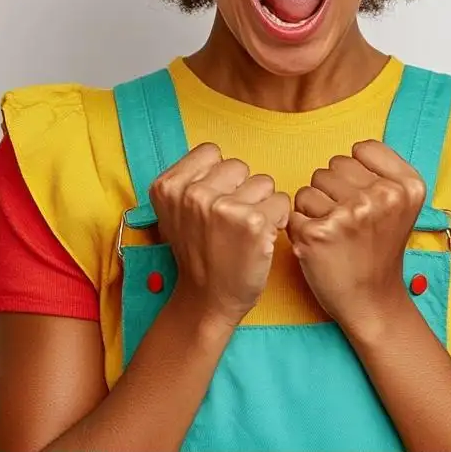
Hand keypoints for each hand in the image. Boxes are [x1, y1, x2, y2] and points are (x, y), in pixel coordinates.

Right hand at [149, 144, 290, 327]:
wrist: (207, 299)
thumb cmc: (199, 254)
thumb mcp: (176, 213)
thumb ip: (191, 182)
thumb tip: (220, 161)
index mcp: (168, 186)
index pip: (211, 152)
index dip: (221, 176)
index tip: (217, 201)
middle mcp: (192, 194)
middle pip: (239, 166)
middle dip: (243, 190)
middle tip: (233, 220)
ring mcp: (223, 207)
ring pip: (264, 182)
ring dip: (263, 204)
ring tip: (247, 230)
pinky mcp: (253, 222)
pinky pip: (281, 203)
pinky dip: (278, 220)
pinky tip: (262, 238)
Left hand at [286, 140, 426, 333]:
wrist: (372, 300)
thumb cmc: (379, 250)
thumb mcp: (402, 206)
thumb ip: (386, 172)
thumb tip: (356, 149)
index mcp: (407, 187)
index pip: (361, 150)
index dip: (357, 174)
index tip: (367, 201)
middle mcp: (382, 197)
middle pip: (332, 167)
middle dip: (333, 191)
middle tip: (349, 224)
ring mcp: (350, 214)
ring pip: (310, 187)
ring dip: (314, 209)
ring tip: (334, 234)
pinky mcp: (318, 233)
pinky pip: (294, 211)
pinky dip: (300, 228)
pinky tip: (320, 245)